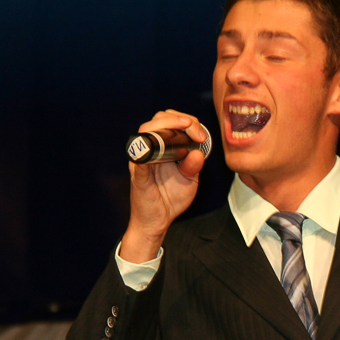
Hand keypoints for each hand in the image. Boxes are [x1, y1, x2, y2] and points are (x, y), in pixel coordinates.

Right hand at [119, 110, 208, 262]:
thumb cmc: (169, 200)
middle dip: (179, 118)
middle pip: (158, 119)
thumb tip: (198, 152)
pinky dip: (149, 149)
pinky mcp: (138, 173)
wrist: (156, 222)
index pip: (171, 122)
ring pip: (147, 130)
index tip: (201, 134)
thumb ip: (194, 167)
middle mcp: (151, 150)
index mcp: (164, 148)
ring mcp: (142, 160)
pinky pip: (139, 157)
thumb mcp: (189, 181)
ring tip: (185, 127)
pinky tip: (163, 146)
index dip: (187, 121)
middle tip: (194, 129)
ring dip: (167, 124)